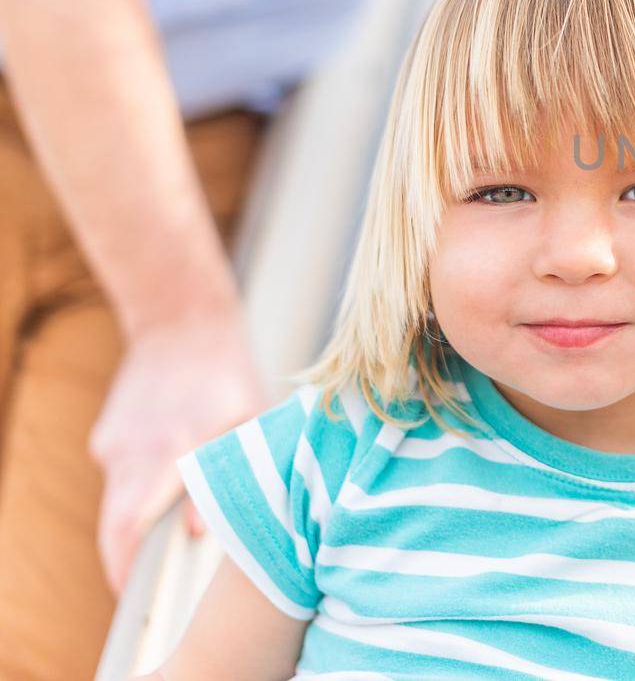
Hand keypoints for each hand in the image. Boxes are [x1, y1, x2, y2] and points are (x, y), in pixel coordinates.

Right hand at [89, 316, 265, 592]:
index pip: (130, 527)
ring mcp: (114, 441)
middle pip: (113, 525)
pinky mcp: (108, 434)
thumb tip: (196, 530)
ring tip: (173, 524)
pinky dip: (141, 487)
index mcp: (172, 449)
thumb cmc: (228, 370)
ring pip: (117, 502)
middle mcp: (134, 450)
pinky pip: (121, 475)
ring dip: (138, 523)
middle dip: (124, 561)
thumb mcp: (247, 419)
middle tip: (146, 586)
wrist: (181, 317)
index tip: (134, 595)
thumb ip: (223, 474)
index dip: (126, 568)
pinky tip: (171, 470)